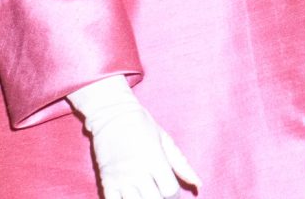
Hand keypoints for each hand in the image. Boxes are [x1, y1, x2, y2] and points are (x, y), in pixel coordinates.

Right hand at [67, 76, 201, 198]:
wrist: (111, 114)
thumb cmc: (142, 124)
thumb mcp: (165, 141)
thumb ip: (181, 165)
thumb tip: (199, 185)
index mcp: (155, 159)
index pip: (170, 191)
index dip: (174, 196)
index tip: (172, 192)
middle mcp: (137, 171)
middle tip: (160, 193)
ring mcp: (120, 177)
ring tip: (146, 194)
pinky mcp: (106, 180)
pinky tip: (131, 196)